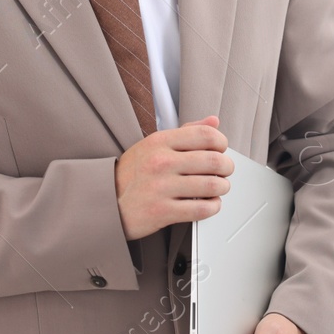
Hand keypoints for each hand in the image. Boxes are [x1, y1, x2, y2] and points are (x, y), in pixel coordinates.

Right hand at [112, 117, 231, 240]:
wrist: (106, 201)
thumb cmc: (132, 173)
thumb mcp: (153, 144)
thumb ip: (186, 132)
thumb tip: (213, 121)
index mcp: (160, 141)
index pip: (205, 135)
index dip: (221, 142)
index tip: (221, 149)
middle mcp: (161, 162)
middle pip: (213, 160)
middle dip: (227, 167)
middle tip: (225, 171)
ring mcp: (161, 187)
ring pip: (211, 185)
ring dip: (222, 187)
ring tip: (219, 187)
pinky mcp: (162, 212)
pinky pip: (201, 209)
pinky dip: (213, 207)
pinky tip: (210, 204)